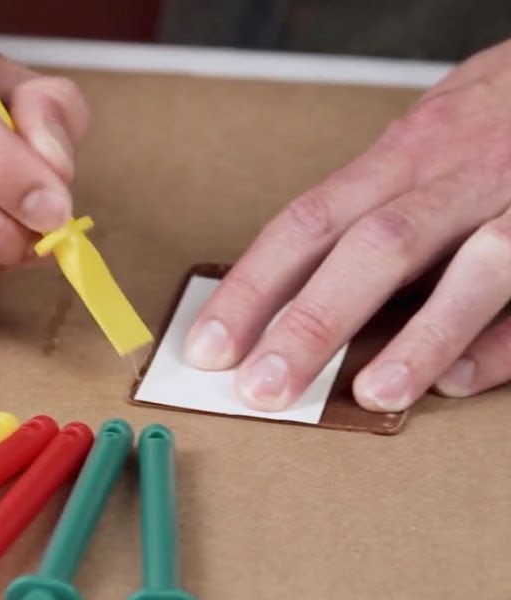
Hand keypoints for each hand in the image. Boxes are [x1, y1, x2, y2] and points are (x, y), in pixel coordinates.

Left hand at [185, 38, 510, 411]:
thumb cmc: (497, 115)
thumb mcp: (424, 140)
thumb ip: (370, 206)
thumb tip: (284, 289)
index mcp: (405, 154)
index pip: (309, 222)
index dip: (252, 288)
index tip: (208, 346)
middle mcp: (458, 174)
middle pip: (375, 245)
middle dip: (311, 321)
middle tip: (260, 387)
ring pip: (476, 265)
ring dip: (420, 336)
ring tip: (369, 394)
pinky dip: (501, 342)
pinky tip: (458, 381)